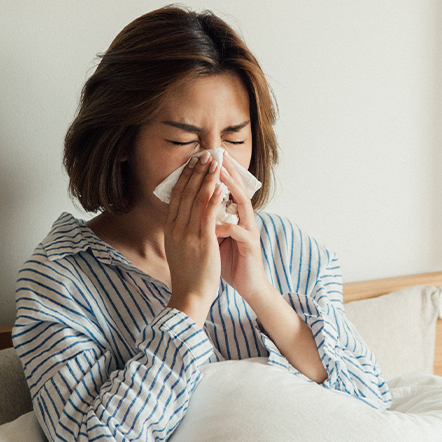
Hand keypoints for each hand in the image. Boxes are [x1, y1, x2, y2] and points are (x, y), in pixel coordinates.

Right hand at [164, 154, 224, 323]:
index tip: (192, 163)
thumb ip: (180, 232)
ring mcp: (188, 235)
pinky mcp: (202, 242)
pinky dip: (214, 199)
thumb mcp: (178, 249)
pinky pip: (208, 215)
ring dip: (206, 179)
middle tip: (204, 155)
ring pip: (197, 200)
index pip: (176, 197)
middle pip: (185, 193)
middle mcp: (176, 229)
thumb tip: (182, 218)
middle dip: (195, 172)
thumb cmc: (188, 275)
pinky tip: (220, 186)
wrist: (190, 295)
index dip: (184, 178)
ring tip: (214, 163)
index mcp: (170, 229)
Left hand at [215, 156, 272, 301]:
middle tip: (218, 156)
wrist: (248, 285)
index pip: (228, 190)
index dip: (219, 174)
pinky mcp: (251, 245)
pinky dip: (226, 226)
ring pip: (243, 205)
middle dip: (228, 173)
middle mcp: (245, 220)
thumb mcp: (215, 238)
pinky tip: (215, 223)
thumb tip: (191, 208)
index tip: (208, 158)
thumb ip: (208, 222)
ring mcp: (250, 231)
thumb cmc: (230, 262)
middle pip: (238, 190)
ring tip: (220, 177)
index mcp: (236, 217)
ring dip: (232, 190)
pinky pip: (238, 232)